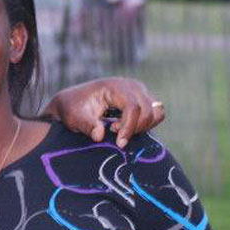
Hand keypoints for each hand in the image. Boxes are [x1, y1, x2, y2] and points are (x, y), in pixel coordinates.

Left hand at [43, 77, 163, 146]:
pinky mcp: (143, 98)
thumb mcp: (74, 118)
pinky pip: (156, 112)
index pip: (132, 107)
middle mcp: (131, 85)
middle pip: (148, 110)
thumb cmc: (73, 109)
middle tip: (114, 135)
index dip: (129, 127)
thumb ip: (87, 126)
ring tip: (119, 129)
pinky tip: (125, 127)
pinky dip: (146, 123)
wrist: (73, 102)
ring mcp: (139, 90)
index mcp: (114, 86)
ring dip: (143, 125)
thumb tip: (99, 136)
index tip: (119, 143)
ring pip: (156, 111)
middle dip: (135, 128)